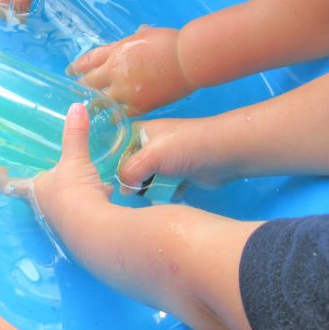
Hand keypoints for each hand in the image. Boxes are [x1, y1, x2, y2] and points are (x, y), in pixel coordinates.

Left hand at [0, 103, 111, 221]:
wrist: (93, 229)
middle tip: (50, 171)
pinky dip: (94, 199)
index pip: (9, 185)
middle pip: (37, 194)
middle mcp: (45, 208)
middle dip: (45, 183)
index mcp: (35, 191)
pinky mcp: (82, 228)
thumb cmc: (73, 192)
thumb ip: (75, 135)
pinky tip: (106, 191)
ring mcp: (63, 220)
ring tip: (85, 178)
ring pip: (65, 202)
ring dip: (74, 191)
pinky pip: (86, 209)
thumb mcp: (75, 160)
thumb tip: (76, 107)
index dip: (1, 177)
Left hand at [68, 26, 192, 114]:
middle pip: (90, 82)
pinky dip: (114, 116)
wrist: (187, 59)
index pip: (89, 60)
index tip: (70, 71)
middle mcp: (115, 71)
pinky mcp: (139, 105)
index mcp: (116, 51)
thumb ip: (137, 37)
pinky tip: (110, 119)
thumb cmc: (170, 42)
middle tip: (76, 92)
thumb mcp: (147, 34)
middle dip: (82, 86)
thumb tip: (139, 32)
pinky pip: (120, 114)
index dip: (78, 67)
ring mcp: (125, 90)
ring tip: (89, 109)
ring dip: (94, 104)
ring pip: (101, 101)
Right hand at [117, 117, 231, 191]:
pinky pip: (162, 189)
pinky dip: (164, 195)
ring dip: (148, 190)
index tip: (105, 181)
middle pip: (130, 167)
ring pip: (146, 181)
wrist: (223, 154)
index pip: (116, 148)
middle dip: (130, 181)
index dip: (110, 163)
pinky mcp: (178, 177)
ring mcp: (165, 163)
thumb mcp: (151, 155)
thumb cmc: (184, 147)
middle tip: (130, 192)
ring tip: (150, 195)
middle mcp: (150, 147)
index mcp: (140, 133)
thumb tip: (124, 190)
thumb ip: (130, 171)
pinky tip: (167, 197)